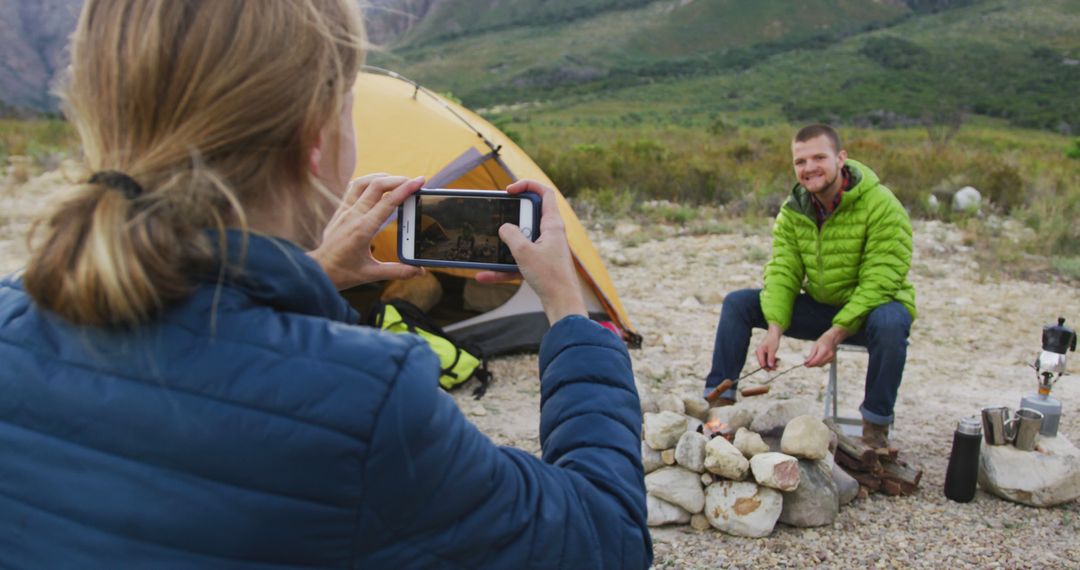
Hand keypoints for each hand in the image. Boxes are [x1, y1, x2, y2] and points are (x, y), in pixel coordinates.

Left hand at [309, 174, 425, 289]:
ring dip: (382, 177)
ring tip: (397, 180)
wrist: (318, 271)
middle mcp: (353, 216)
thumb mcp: (371, 274)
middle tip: (414, 181)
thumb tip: (419, 271)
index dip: (406, 189)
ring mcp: (344, 211)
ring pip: (363, 182)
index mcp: (363, 229)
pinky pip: (352, 188)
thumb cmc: (342, 273)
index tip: (419, 181)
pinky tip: (376, 184)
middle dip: (398, 179)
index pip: (388, 202)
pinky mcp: (339, 211)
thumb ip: (398, 271)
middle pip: (377, 185)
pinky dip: (367, 181)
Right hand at [475, 180, 586, 324]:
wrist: (562, 304)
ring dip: (503, 246)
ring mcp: (545, 249)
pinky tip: (484, 275)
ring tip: (487, 249)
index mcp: (552, 224)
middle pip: (529, 216)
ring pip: (521, 241)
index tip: (509, 191)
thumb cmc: (550, 277)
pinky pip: (518, 261)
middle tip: (497, 218)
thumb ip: (510, 235)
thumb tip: (504, 228)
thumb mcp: (524, 252)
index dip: (527, 185)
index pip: (544, 193)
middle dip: (510, 218)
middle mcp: (550, 234)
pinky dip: (503, 268)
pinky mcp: (539, 265)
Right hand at [755, 326, 781, 370]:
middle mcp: (759, 353)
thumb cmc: (773, 340)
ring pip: (766, 362)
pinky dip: (772, 360)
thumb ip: (771, 358)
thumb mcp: (773, 349)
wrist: (774, 334)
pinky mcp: (764, 353)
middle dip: (770, 366)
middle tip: (777, 367)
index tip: (775, 368)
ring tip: (778, 362)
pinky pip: (767, 359)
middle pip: (763, 364)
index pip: (761, 363)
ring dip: (772, 363)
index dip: (767, 367)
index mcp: (759, 352)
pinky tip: (777, 359)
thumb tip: (770, 366)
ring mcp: (761, 353)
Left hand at [804, 326, 848, 367]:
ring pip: (821, 365)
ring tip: (811, 360)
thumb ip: (811, 355)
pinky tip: (817, 359)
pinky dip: (819, 363)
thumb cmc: (823, 341)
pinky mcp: (832, 360)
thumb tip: (806, 362)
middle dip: (812, 365)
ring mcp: (832, 358)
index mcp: (824, 351)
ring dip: (815, 364)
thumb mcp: (815, 346)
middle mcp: (829, 355)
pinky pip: (824, 364)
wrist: (831, 339)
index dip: (810, 364)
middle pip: (818, 364)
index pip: (816, 361)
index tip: (805, 365)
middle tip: (805, 363)